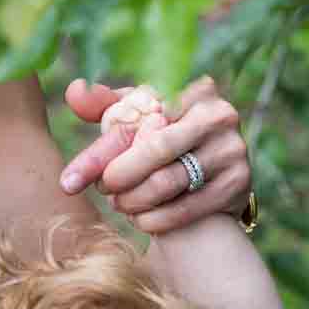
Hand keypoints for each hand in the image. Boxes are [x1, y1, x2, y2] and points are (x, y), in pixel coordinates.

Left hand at [59, 77, 250, 233]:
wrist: (211, 168)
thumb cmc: (162, 134)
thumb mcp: (137, 114)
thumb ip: (103, 105)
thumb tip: (73, 91)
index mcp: (190, 88)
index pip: (136, 121)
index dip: (99, 154)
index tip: (69, 181)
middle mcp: (218, 114)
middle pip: (154, 150)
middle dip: (118, 178)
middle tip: (102, 191)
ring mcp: (232, 149)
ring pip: (167, 182)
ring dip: (133, 201)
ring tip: (120, 204)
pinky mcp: (239, 183)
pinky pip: (186, 209)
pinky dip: (155, 219)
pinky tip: (141, 220)